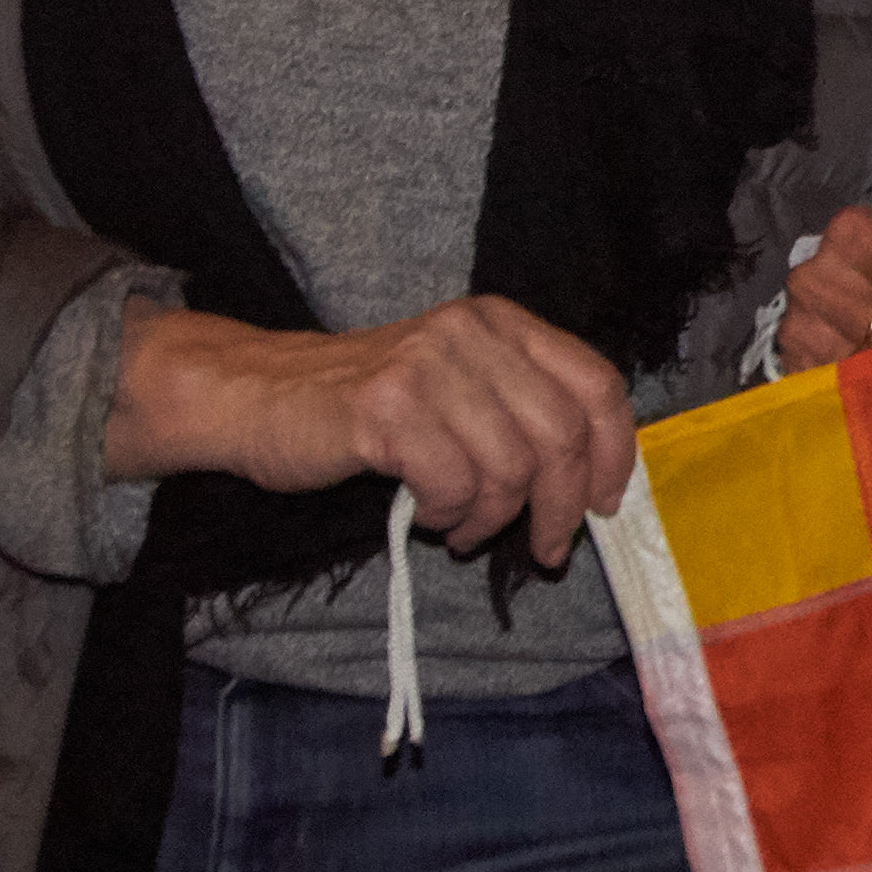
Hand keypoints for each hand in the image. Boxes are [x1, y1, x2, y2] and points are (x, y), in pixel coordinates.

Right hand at [105, 294, 639, 569]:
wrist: (257, 397)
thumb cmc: (370, 409)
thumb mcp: (460, 388)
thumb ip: (522, 415)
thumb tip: (591, 489)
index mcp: (502, 323)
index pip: (595, 383)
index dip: (614, 452)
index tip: (605, 505)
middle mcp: (471, 333)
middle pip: (561, 434)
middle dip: (560, 507)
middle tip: (545, 548)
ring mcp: (427, 366)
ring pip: (510, 467)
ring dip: (493, 519)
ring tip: (461, 528)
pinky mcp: (385, 407)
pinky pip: (453, 483)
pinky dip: (447, 515)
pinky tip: (425, 515)